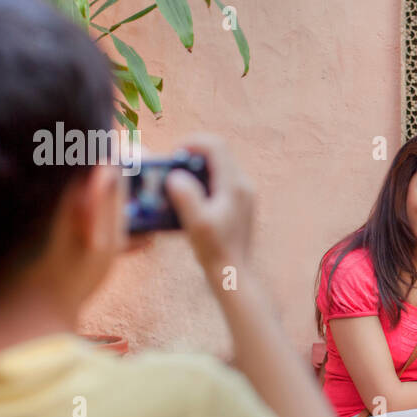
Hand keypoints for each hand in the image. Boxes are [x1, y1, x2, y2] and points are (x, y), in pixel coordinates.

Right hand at [164, 134, 254, 275]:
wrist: (234, 273)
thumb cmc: (215, 251)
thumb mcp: (196, 224)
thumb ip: (186, 197)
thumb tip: (175, 176)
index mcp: (234, 186)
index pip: (216, 146)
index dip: (192, 143)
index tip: (172, 154)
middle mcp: (243, 185)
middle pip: (218, 153)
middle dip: (192, 155)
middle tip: (171, 168)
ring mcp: (244, 194)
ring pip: (219, 166)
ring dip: (196, 168)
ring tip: (178, 182)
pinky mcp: (240, 203)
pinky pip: (220, 180)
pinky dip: (203, 180)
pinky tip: (189, 198)